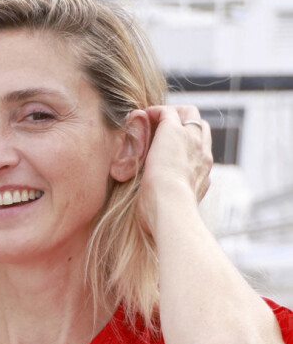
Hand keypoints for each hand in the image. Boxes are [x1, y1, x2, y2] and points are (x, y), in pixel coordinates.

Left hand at [137, 105, 212, 235]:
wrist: (171, 209)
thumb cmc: (165, 220)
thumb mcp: (167, 215)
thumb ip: (161, 214)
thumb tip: (148, 231)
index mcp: (202, 176)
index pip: (200, 152)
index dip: (186, 145)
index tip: (167, 148)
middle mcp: (203, 156)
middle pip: (201, 128)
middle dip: (183, 123)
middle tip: (160, 127)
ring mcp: (192, 142)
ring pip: (190, 114)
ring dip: (170, 114)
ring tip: (150, 119)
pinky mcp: (175, 131)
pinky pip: (167, 111)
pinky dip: (154, 112)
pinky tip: (141, 118)